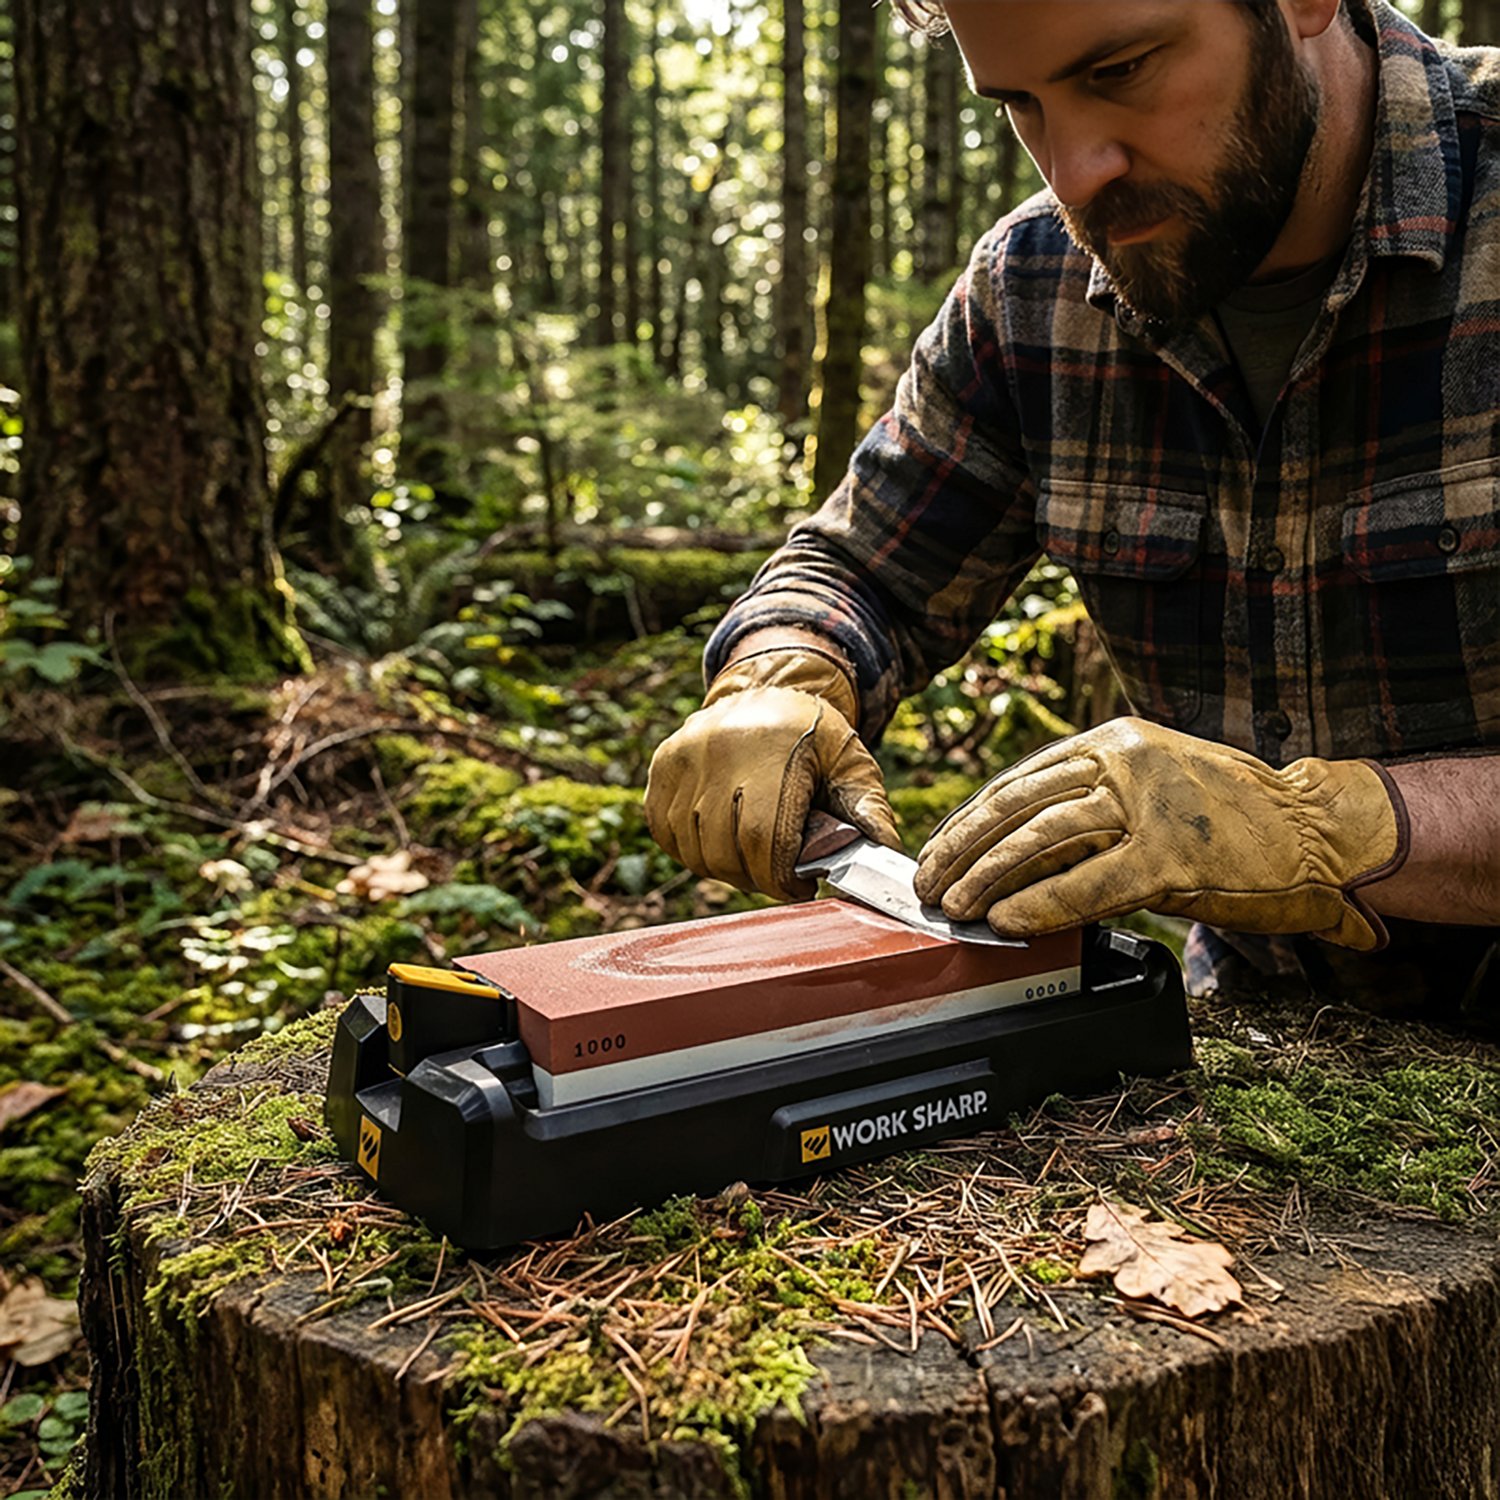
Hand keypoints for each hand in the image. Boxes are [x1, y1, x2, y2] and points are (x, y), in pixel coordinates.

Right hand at [644, 648, 900, 899]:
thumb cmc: (814, 737)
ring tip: (752, 856)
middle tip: (778, 876)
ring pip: (694, 848)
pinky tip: (721, 841)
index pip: (762, 838)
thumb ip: (869, 809)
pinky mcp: (662, 767)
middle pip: (725, 851)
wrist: (767, 687)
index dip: (780, 878)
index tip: (800, 887)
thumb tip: (884, 853)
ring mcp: (683, 758)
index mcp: (771, 751)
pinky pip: (666, 833)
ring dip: (725, 868)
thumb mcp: (851, 763)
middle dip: (756, 878)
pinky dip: (692, 850)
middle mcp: (718, 750)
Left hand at [914, 717, 1407, 949]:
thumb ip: (1087, 809)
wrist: (1317, 830)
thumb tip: (1013, 854)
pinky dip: (1042, 903)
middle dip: (963, 850)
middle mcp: (1124, 760)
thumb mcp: (1149, 793)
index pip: (1018, 781)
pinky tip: (1009, 921)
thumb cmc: (1231, 821)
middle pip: (1017, 805)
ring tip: (957, 906)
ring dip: (988, 877)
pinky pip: (1089, 881)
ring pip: (1041, 837)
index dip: (969, 821)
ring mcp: (1149, 804)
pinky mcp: (1173, 854)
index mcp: (1112, 742)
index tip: (937, 852)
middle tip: (930, 885)